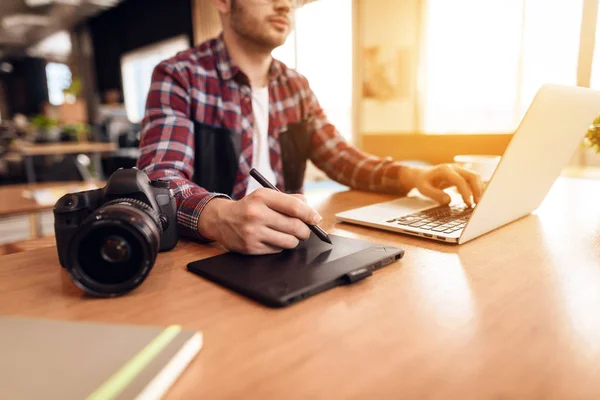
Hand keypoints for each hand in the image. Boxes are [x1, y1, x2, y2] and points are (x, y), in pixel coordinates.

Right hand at [198, 189, 320, 254]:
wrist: (221, 220)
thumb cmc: (250, 207)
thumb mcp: (265, 196)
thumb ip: (289, 200)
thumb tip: (311, 211)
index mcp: (262, 197)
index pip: (294, 207)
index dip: (310, 214)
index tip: (316, 219)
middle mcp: (256, 214)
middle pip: (295, 226)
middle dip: (305, 230)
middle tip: (305, 230)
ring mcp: (253, 232)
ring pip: (289, 241)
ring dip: (294, 240)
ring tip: (287, 234)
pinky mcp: (251, 248)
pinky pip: (277, 250)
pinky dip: (280, 246)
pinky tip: (272, 239)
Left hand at [409, 164, 483, 205]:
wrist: (422, 175)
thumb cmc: (423, 182)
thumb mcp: (424, 189)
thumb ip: (435, 195)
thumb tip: (448, 200)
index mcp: (444, 170)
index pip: (459, 180)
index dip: (465, 192)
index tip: (468, 203)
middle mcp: (454, 167)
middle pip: (472, 176)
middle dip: (477, 190)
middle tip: (478, 204)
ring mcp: (459, 170)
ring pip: (475, 177)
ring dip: (479, 189)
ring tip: (477, 203)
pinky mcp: (462, 174)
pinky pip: (473, 180)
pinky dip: (476, 188)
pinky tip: (475, 199)